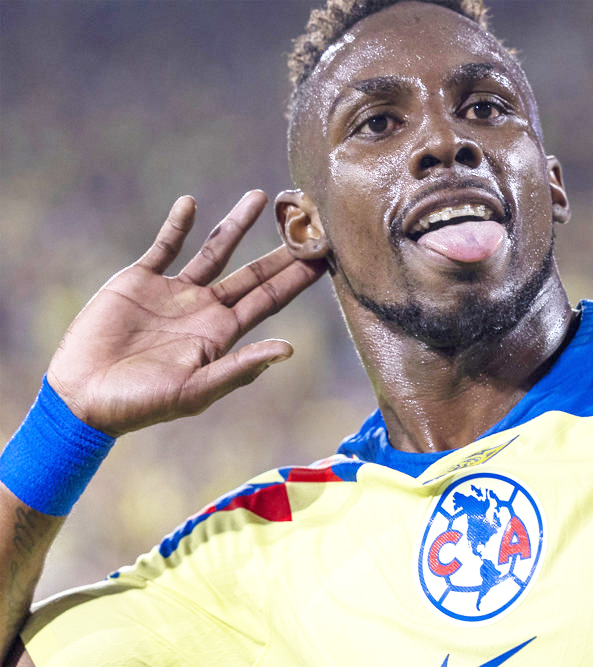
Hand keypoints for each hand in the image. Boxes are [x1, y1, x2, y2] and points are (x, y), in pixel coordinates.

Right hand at [45, 191, 325, 436]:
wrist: (83, 397)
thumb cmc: (141, 404)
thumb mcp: (196, 391)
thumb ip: (240, 367)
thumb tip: (289, 349)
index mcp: (223, 333)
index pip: (271, 298)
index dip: (297, 277)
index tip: (325, 254)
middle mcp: (205, 309)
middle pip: (253, 271)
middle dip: (281, 248)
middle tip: (308, 219)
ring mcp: (174, 293)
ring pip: (214, 250)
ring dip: (236, 223)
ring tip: (261, 196)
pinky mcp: (139, 282)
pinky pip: (164, 246)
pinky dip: (177, 225)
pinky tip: (191, 203)